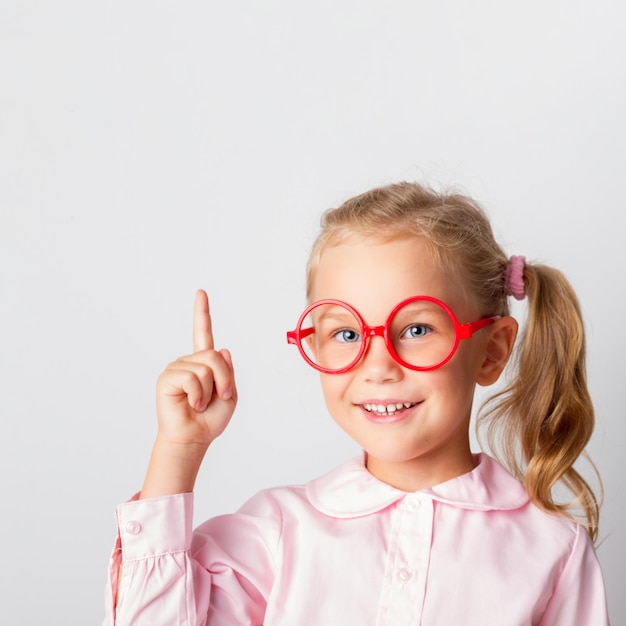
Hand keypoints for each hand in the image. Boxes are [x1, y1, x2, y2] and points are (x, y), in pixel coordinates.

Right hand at [155, 289, 237, 448]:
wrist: (195, 438)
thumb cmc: (210, 419)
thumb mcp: (231, 394)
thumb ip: (229, 371)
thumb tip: (222, 350)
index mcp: (203, 363)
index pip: (203, 333)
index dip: (202, 313)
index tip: (201, 293)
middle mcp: (188, 361)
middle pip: (215, 356)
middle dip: (224, 379)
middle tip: (219, 396)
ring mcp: (176, 368)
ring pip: (206, 367)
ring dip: (211, 390)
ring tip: (201, 403)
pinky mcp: (167, 378)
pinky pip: (192, 378)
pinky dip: (199, 394)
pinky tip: (192, 403)